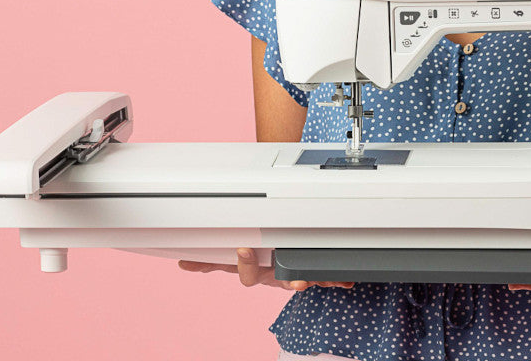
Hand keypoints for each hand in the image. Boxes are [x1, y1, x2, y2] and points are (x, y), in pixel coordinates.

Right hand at [177, 247, 355, 291]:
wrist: (287, 266)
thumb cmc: (262, 259)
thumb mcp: (235, 260)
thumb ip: (210, 262)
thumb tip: (183, 263)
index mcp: (255, 269)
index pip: (244, 271)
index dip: (244, 262)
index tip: (242, 248)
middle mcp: (273, 275)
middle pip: (274, 279)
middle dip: (279, 277)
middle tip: (284, 273)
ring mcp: (293, 276)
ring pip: (298, 280)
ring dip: (305, 281)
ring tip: (308, 281)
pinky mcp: (313, 275)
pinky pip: (325, 278)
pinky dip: (336, 279)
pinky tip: (347, 280)